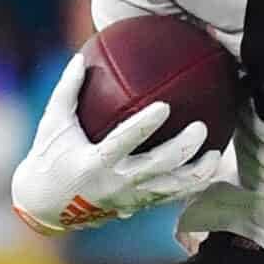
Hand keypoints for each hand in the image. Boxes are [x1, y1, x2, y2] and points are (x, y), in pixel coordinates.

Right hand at [11, 51, 227, 233]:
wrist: (46, 206)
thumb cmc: (50, 157)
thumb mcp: (53, 124)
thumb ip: (67, 91)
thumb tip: (82, 57)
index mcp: (94, 162)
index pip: (124, 142)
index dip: (145, 125)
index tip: (165, 106)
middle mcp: (115, 182)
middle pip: (158, 166)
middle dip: (183, 148)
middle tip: (200, 127)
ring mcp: (129, 198)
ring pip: (171, 188)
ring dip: (197, 173)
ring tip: (217, 155)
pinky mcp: (137, 207)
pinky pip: (171, 197)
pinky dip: (192, 186)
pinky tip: (210, 171)